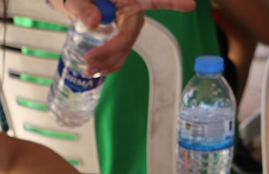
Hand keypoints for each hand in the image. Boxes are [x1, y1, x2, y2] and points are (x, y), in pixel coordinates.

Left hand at [47, 1, 193, 74]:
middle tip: (88, 61)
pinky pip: (121, 52)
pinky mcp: (124, 34)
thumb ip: (83, 7)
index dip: (172, 1)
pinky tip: (97, 70)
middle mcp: (135, 11)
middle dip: (111, 52)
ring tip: (88, 68)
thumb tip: (94, 23)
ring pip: (125, 48)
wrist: (78, 2)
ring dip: (109, 62)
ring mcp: (130, 25)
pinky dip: (110, 63)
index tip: (190, 4)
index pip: (154, 0)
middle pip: (129, 35)